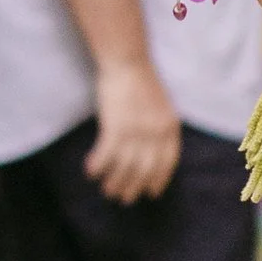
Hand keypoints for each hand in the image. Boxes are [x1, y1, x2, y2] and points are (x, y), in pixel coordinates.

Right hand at [86, 59, 182, 203]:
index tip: (151, 192)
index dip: (159, 179)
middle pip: (145, 169)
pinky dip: (98, 166)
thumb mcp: (162, 106)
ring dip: (115, 182)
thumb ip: (160, 128)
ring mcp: (136, 131)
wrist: (127, 62)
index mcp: (170, 126)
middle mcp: (155, 133)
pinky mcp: (116, 127)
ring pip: (125, 167)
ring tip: (107, 190)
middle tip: (123, 198)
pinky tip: (91, 171)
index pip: (167, 162)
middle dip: (134, 187)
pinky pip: (106, 155)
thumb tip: (152, 152)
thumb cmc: (142, 81)